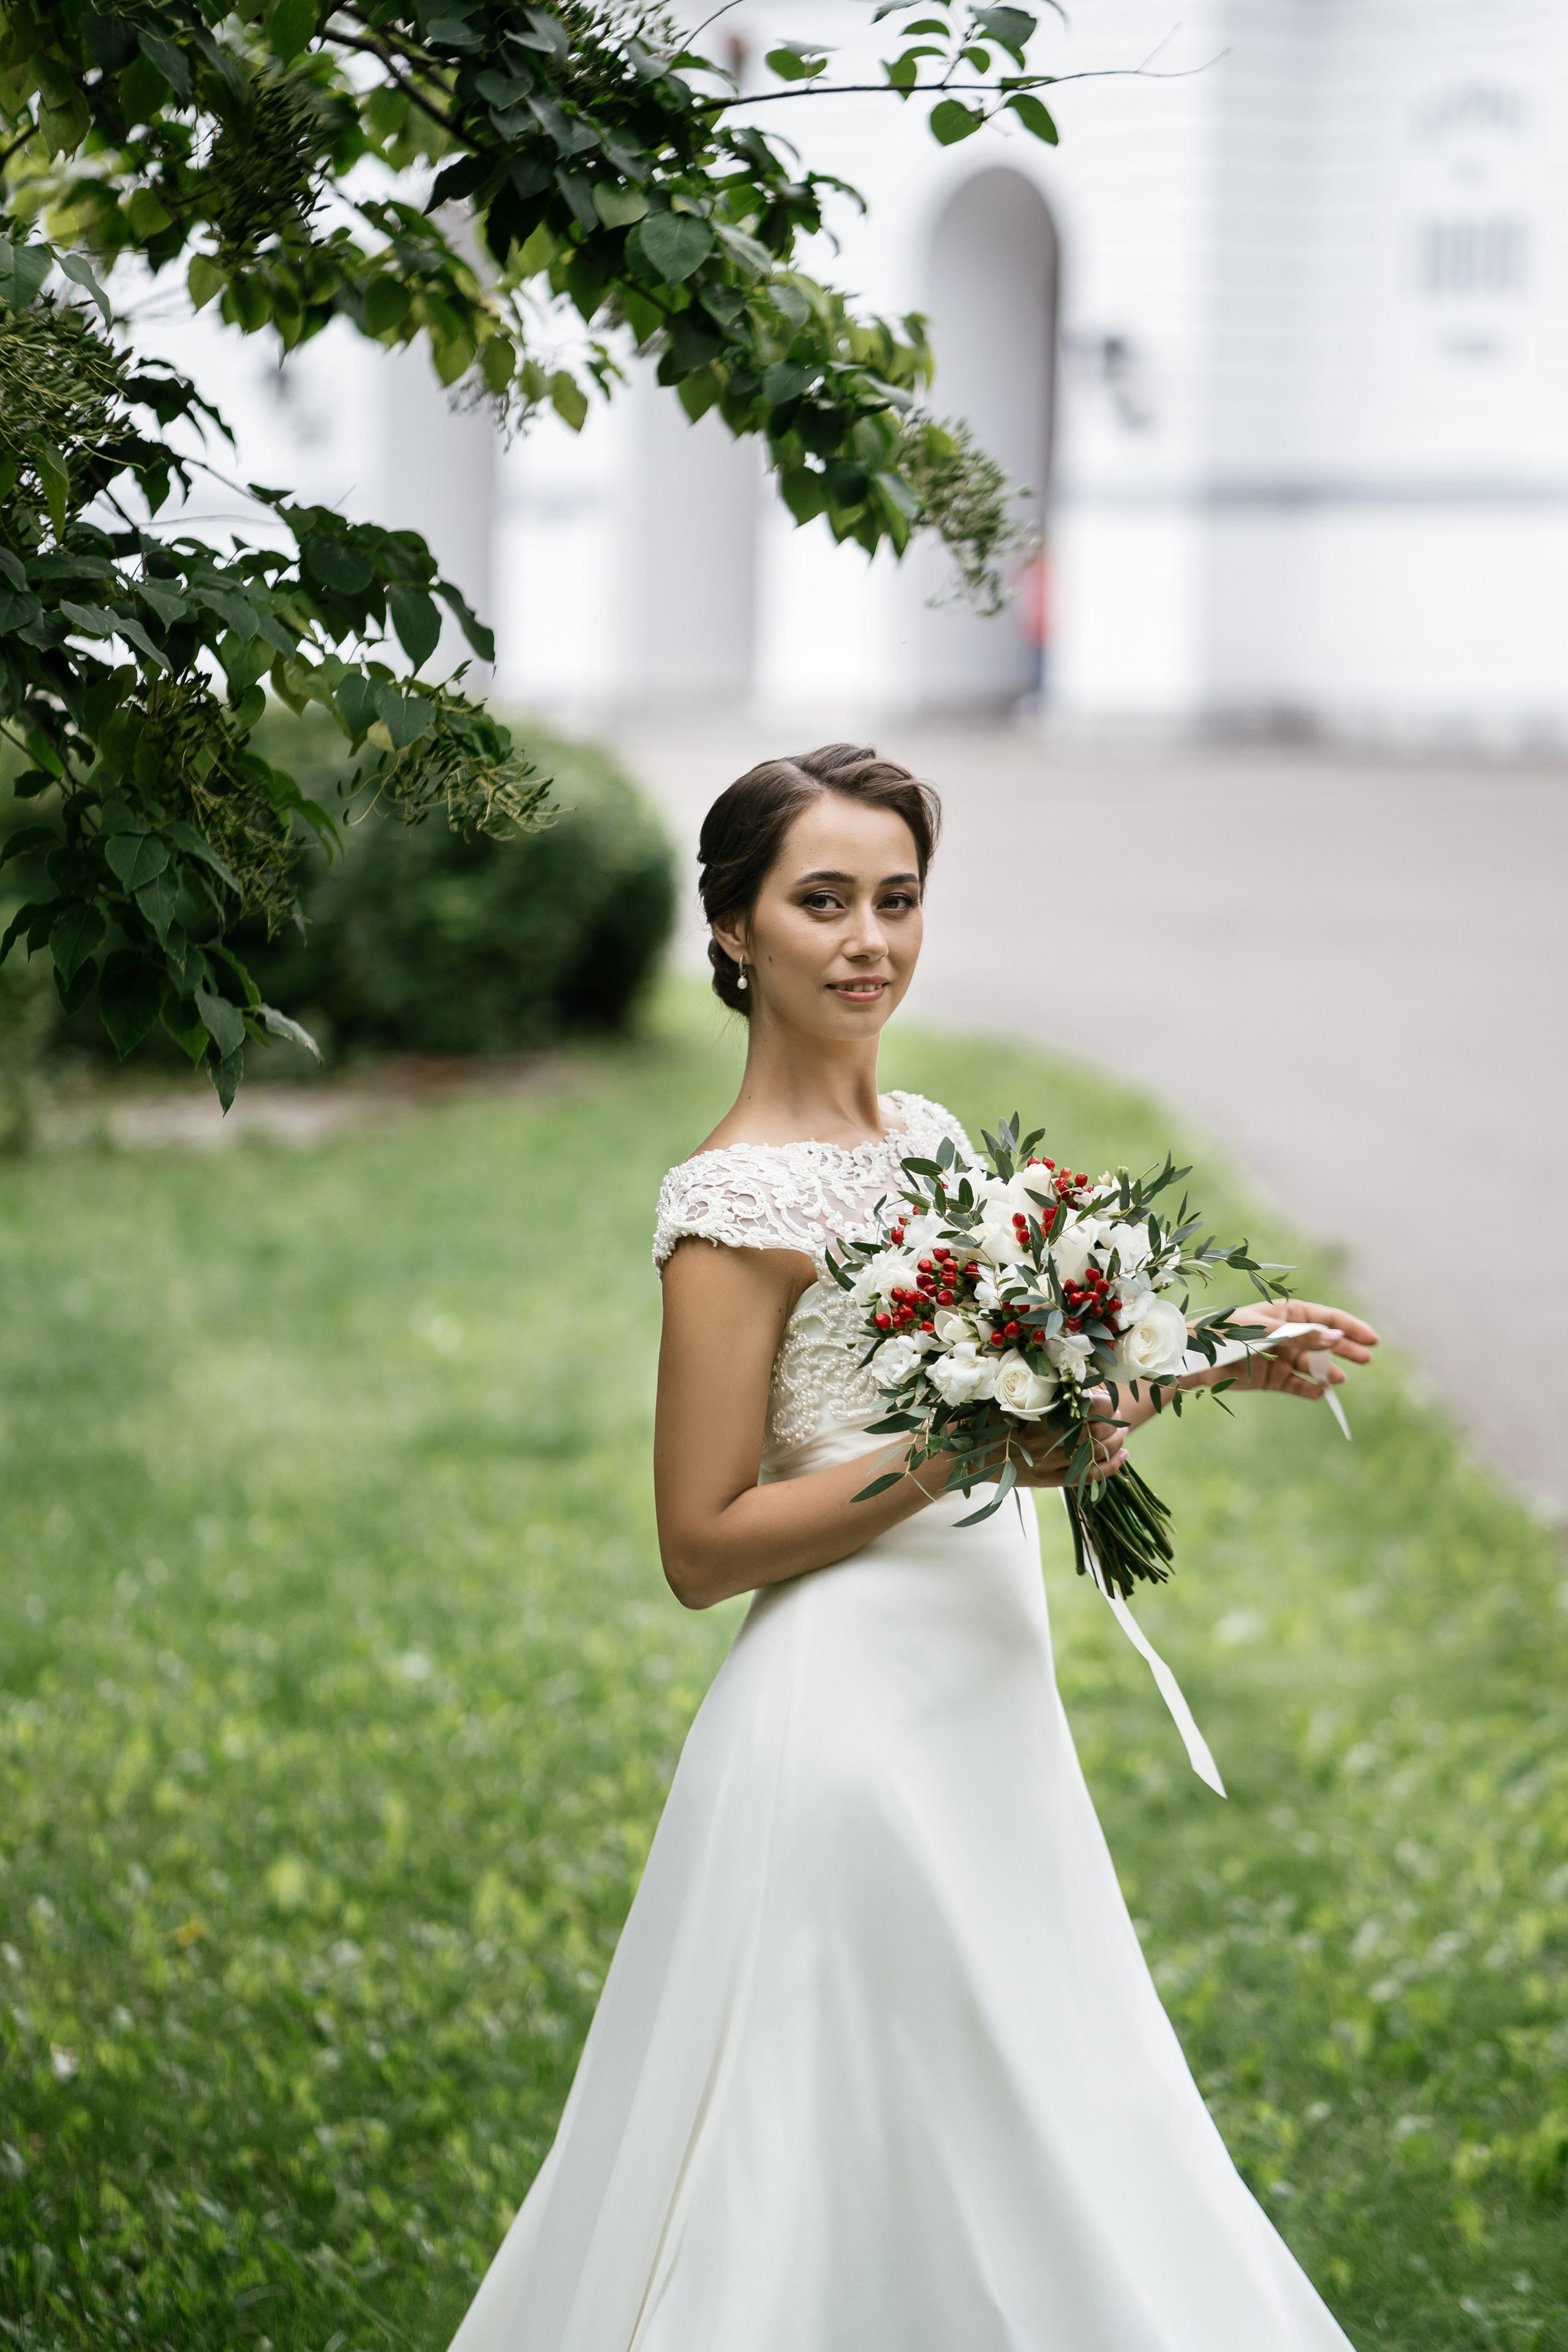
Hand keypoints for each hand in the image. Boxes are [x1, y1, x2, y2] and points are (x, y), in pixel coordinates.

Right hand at [932, 1400, 1127, 1493]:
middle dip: (1114, 1417)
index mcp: (1044, 1414)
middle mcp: (1052, 1440)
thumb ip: (1037, 1382)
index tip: (1102, 1392)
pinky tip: (1122, 1455)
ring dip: (1116, 1439)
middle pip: (1102, 1428)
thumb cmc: (978, 1415)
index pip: (1093, 1406)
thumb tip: (1068, 1368)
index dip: (1105, 1398)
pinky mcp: (1049, 1480)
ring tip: (1120, 1429)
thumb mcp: (1006, 1390)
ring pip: (1100, 1452)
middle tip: (1113, 1409)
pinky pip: (1089, 1477)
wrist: (959, 1455)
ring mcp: (1052, 1463)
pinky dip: (1111, 1467)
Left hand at [1214, 1297, 1379, 1401]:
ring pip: (1313, 1365)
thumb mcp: (1266, 1331)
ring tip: (1338, 1379)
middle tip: (1365, 1359)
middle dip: (1345, 1349)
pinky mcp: (1271, 1378)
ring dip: (1327, 1372)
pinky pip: (1297, 1385)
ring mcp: (1281, 1357)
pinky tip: (1319, 1392)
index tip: (1372, 1340)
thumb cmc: (1228, 1333)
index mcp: (1286, 1314)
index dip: (1350, 1327)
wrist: (1196, 1358)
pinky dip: (1309, 1389)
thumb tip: (1335, 1337)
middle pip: (1325, 1342)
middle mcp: (1287, 1335)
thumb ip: (1301, 1336)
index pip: (1326, 1318)